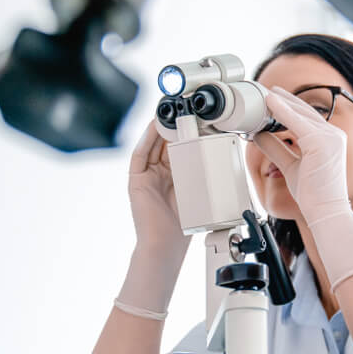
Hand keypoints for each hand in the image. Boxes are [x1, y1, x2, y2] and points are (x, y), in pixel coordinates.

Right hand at [127, 119, 190, 253]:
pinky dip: (146, 140)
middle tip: (183, 108)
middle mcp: (160, 174)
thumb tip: (216, 149)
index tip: (196, 116)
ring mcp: (147, 176)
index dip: (186, 131)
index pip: (180, 148)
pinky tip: (154, 127)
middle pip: (165, 143)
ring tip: (169, 112)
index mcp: (176, 177)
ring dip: (159, 128)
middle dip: (173, 125)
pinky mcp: (136, 180)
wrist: (165, 245)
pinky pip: (139, 155)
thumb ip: (201, 171)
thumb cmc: (184, 225)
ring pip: (152, 145)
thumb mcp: (198, 191)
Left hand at [252, 86, 351, 227]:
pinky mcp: (322, 142)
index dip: (290, 107)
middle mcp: (333, 135)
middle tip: (268, 92)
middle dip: (285, 100)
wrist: (325, 210)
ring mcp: (330, 137)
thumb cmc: (313, 194)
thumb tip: (258, 135)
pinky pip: (297, 122)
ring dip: (282, 103)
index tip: (275, 101)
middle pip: (305, 111)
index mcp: (329, 139)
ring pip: (301, 113)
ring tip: (266, 95)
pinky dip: (282, 111)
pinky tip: (270, 104)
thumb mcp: (289, 165)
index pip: (308, 118)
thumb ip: (276, 149)